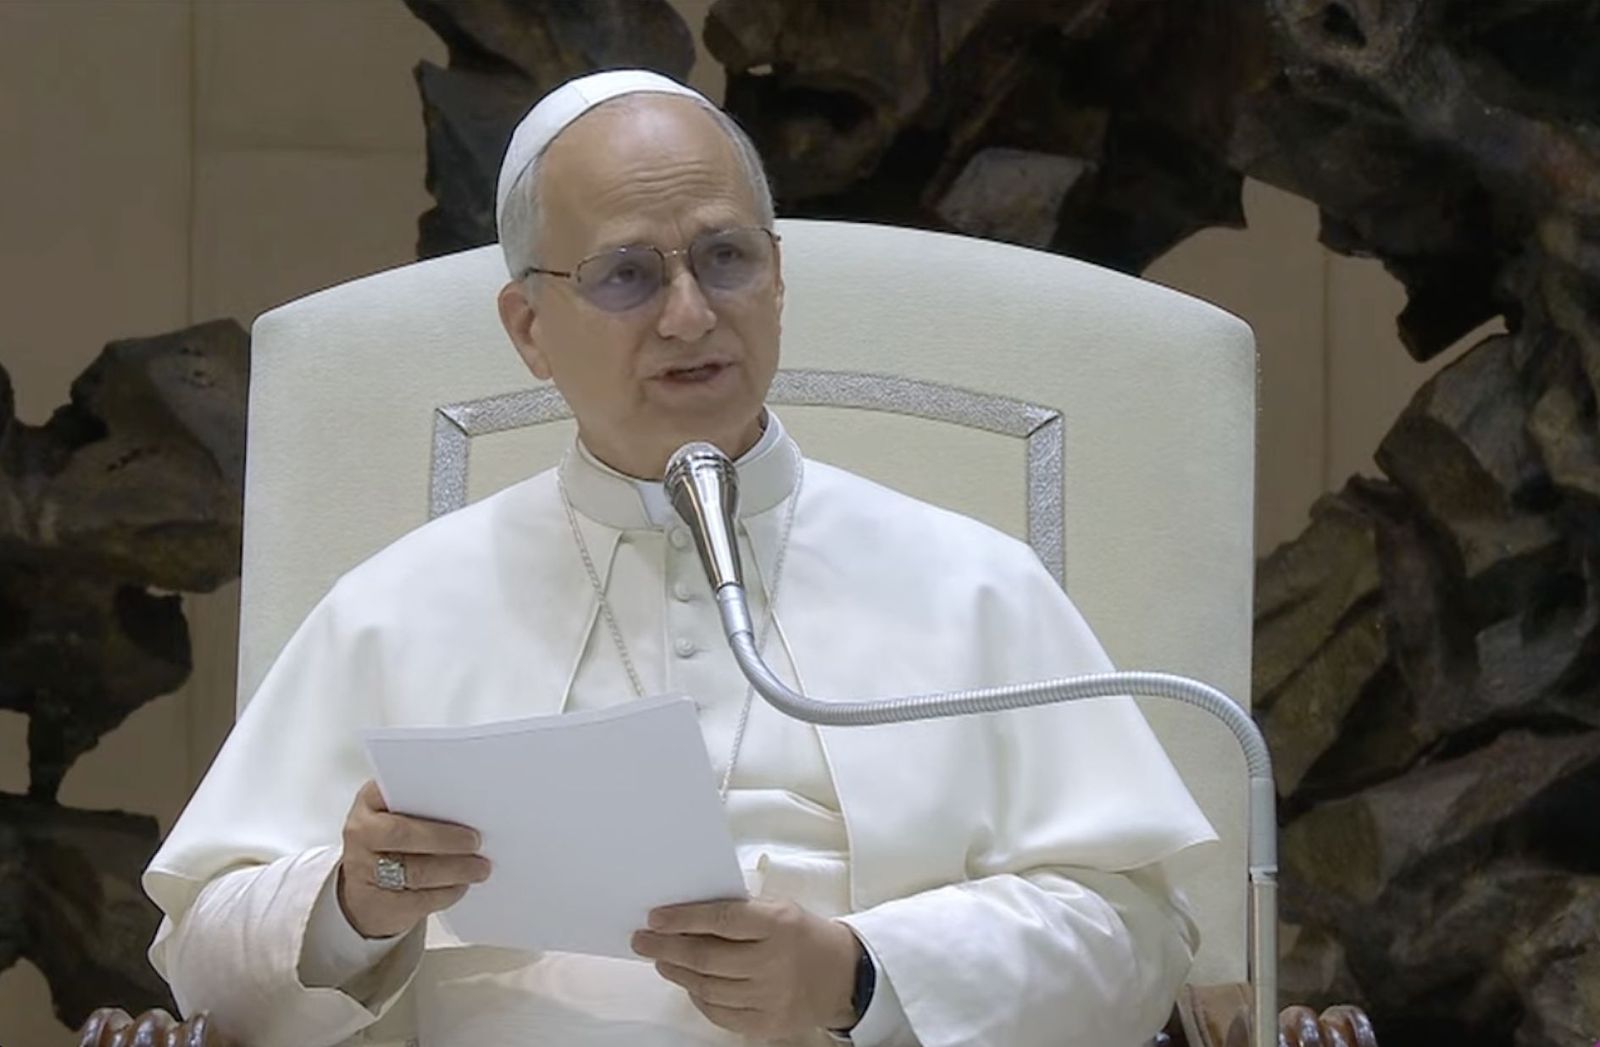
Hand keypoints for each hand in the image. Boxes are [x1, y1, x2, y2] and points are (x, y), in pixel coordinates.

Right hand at [337, 780, 490, 939]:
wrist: (366, 892)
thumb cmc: (394, 844)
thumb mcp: (400, 815)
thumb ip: (427, 803)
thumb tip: (470, 804)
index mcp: (370, 801)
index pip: (393, 790)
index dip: (426, 795)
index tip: (461, 798)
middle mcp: (361, 834)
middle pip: (402, 834)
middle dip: (444, 838)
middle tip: (475, 841)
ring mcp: (364, 872)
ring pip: (415, 871)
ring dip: (454, 869)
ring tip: (480, 867)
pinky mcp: (378, 905)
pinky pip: (418, 900)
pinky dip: (446, 893)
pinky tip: (461, 885)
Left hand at [632, 899, 862, 1038]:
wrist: (841, 975)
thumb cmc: (801, 935)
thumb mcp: (777, 909)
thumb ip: (737, 912)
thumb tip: (685, 917)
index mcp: (778, 924)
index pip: (721, 920)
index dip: (683, 919)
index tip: (655, 918)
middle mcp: (773, 962)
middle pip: (706, 957)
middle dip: (666, 948)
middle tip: (643, 940)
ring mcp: (769, 997)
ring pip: (707, 987)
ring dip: (677, 972)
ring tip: (662, 960)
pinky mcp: (766, 1024)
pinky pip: (719, 1013)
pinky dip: (698, 997)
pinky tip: (690, 983)